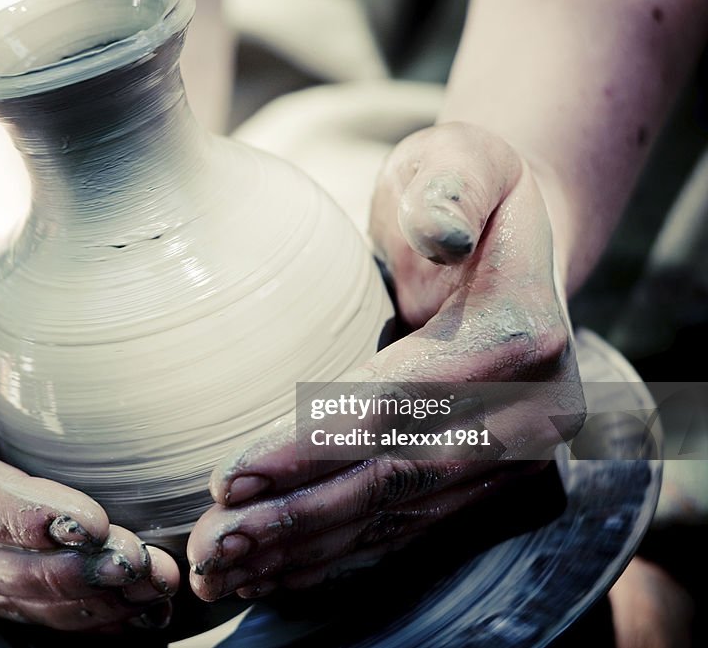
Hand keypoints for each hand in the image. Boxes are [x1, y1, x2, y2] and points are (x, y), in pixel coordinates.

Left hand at [187, 123, 583, 600]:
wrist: (511, 244)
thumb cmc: (467, 192)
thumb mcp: (463, 162)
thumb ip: (450, 189)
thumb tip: (437, 235)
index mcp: (522, 338)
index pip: (401, 404)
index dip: (313, 443)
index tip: (231, 475)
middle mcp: (529, 415)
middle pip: (394, 479)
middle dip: (295, 519)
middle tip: (208, 548)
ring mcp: (511, 458)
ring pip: (394, 518)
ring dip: (304, 552)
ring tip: (221, 571)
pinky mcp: (484, 481)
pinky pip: (405, 530)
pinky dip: (337, 557)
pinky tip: (274, 576)